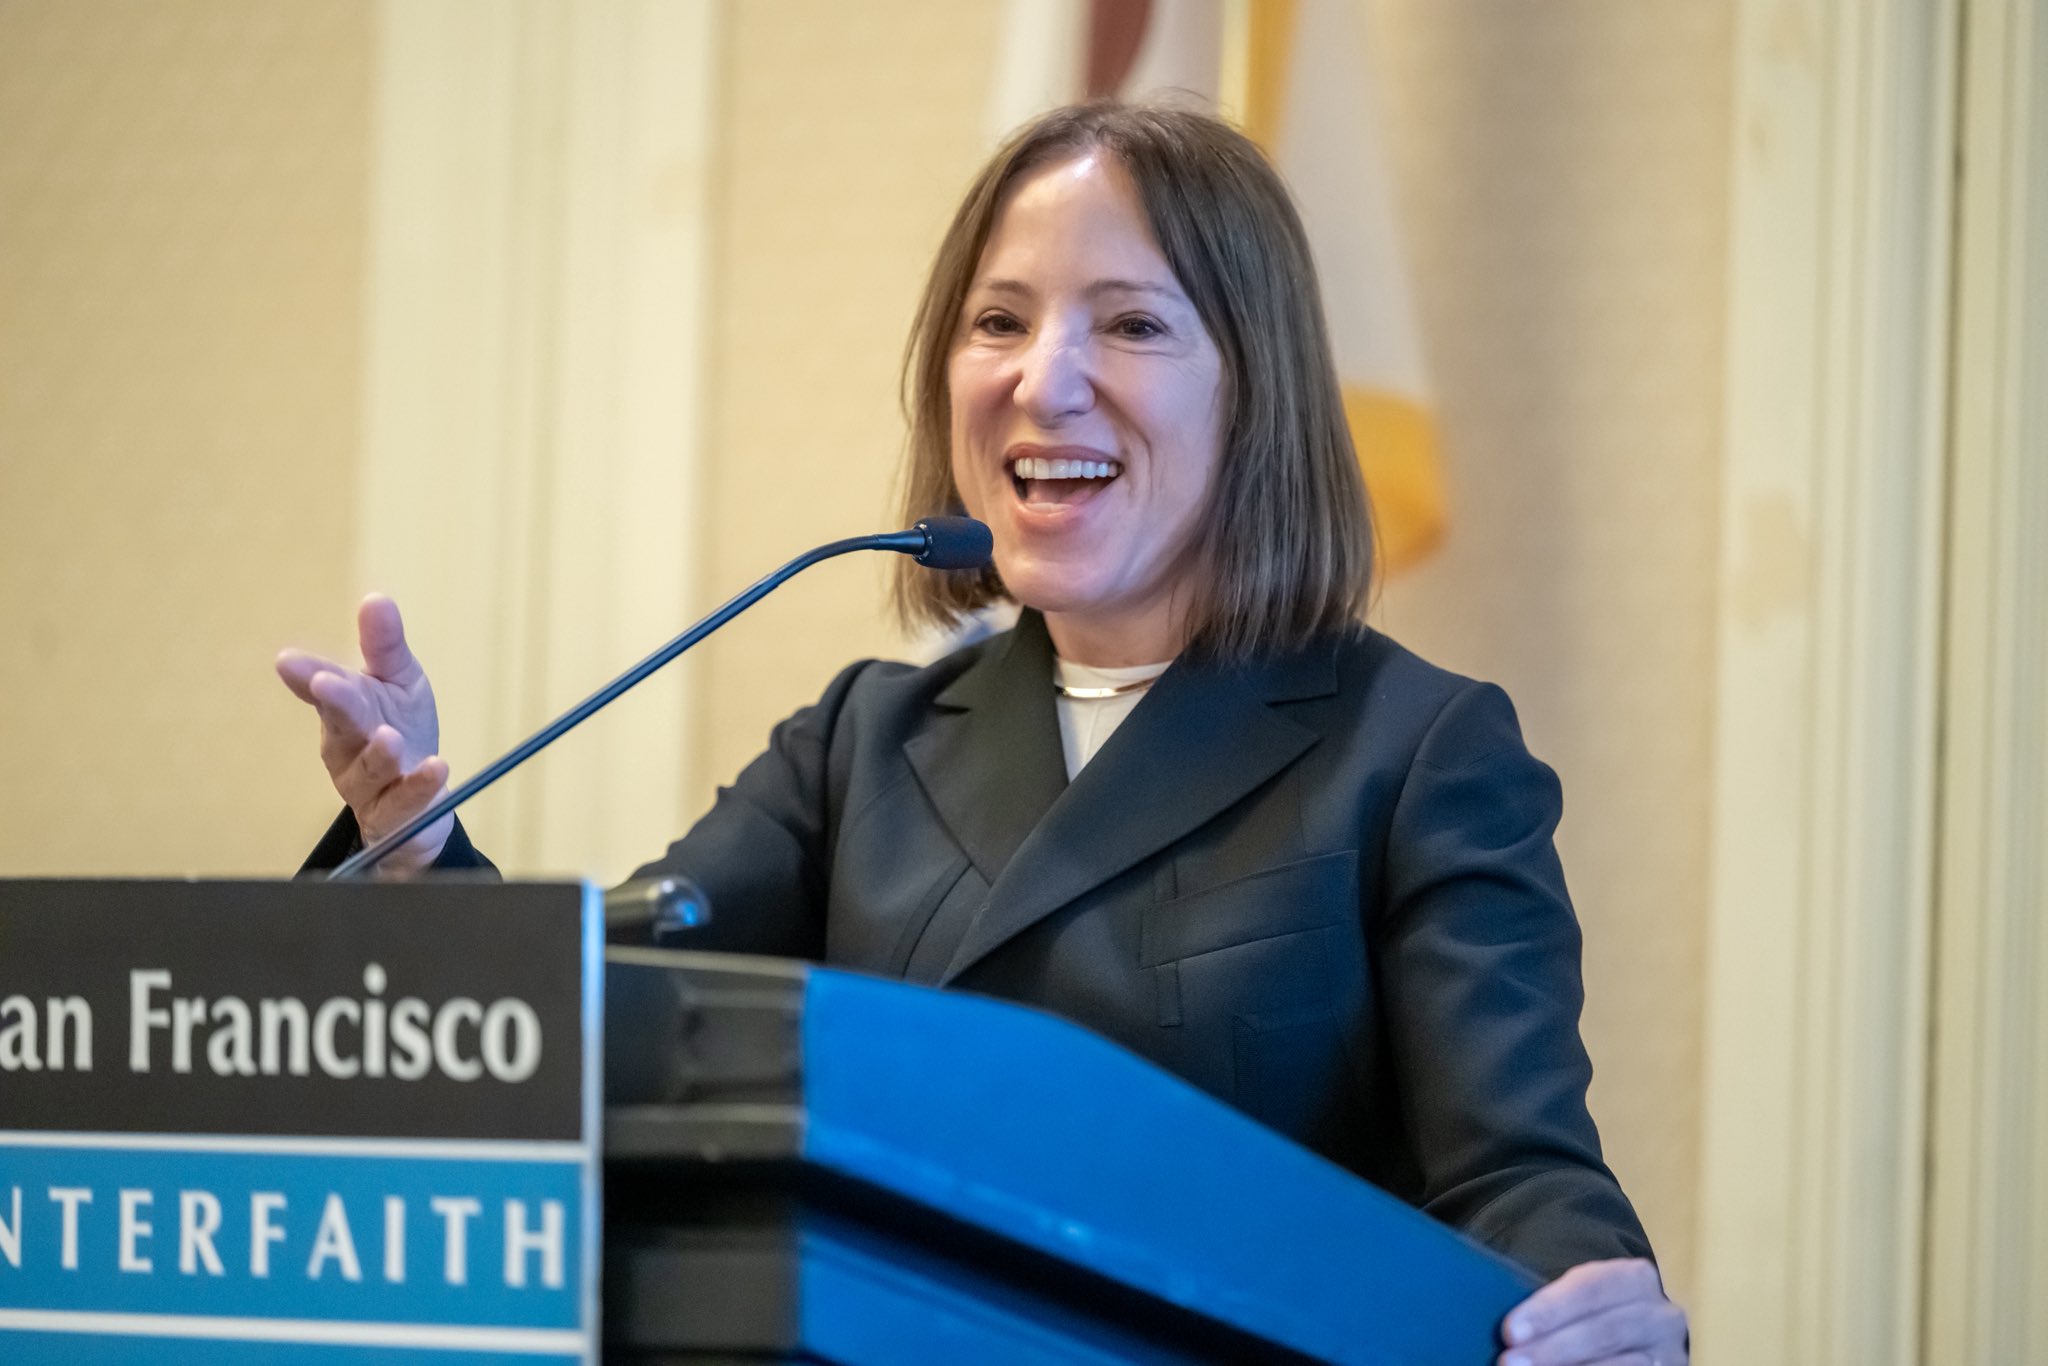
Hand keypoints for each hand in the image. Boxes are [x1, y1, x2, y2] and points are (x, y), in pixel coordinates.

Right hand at [276, 594, 452, 874]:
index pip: (325, 691)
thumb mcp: (399, 683)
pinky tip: (437, 768)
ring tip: (388, 736)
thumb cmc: (402, 730)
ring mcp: (368, 785)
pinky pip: (402, 804)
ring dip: (377, 754)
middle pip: (341, 726)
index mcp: (345, 712)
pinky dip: (418, 788)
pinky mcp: (394, 815)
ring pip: (368, 771)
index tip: (290, 662)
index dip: (309, 676)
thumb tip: (376, 599)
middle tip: (326, 682)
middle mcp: (348, 748)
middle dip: (335, 703)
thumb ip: (385, 647)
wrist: (418, 799)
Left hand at [1498, 1258, 1686, 1365]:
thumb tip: (1504, 1326)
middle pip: (1604, 1332)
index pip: (1589, 1289)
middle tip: (1510, 1363)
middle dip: (1554, 1350)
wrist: (1643, 1332)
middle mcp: (1660, 1317)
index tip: (1509, 1331)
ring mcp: (1668, 1356)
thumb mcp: (1583, 1295)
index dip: (1549, 1311)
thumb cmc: (1594, 1311)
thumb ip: (1553, 1304)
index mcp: (1635, 1279)